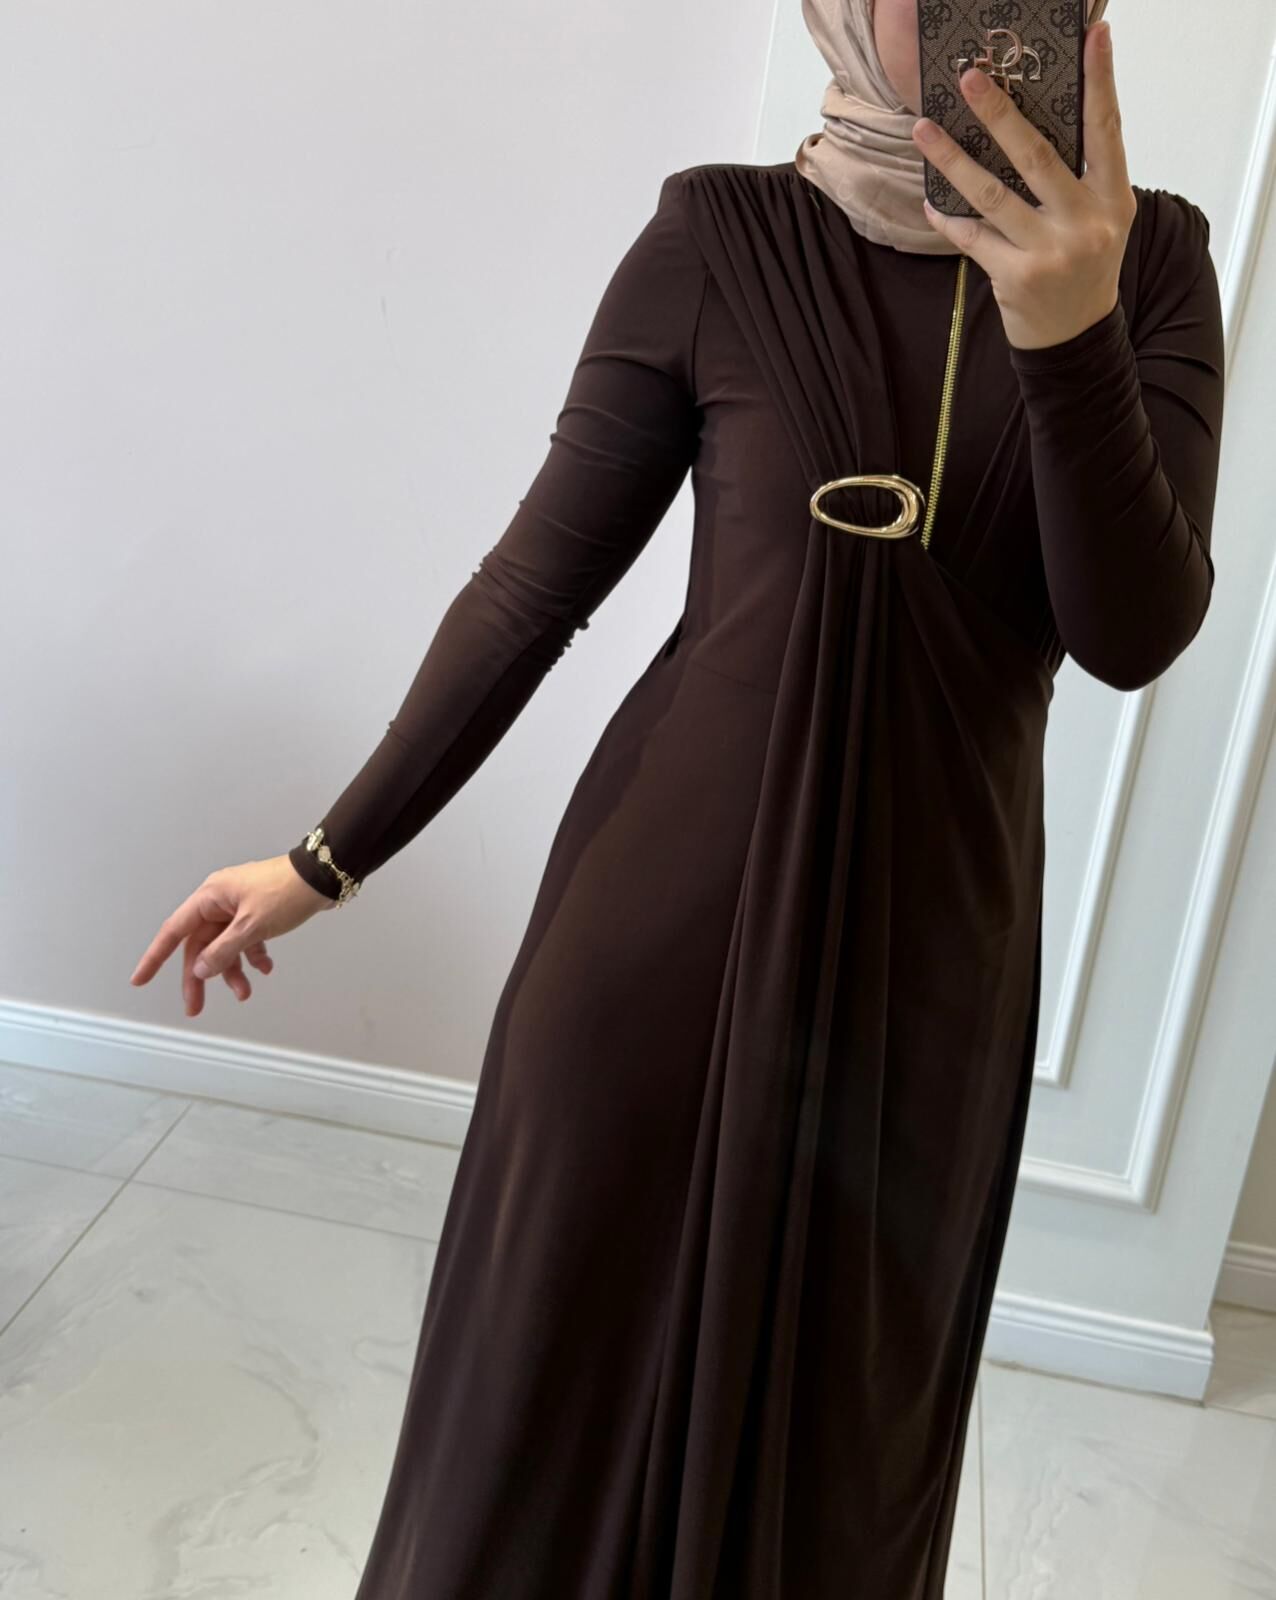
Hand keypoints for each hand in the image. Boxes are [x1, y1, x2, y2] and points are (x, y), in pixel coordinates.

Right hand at [129, 854, 335, 1016]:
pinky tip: (265, 969)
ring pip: (224, 946)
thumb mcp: (252, 926)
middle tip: (196, 1008)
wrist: (323, 875)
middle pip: (200, 946)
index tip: (139, 980)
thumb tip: (200, 970)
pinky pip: (246, 940)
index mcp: (210, 898)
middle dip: (200, 976)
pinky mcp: (258, 913)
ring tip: (245, 992)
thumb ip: (224, 950)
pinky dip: (253, 956)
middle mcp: (220, 902)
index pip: (174, 932)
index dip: (155, 957)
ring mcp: (239, 908)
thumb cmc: (287, 892)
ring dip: (232, 970)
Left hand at [911, 20, 1136, 351]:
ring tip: (923, 129)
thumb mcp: (1100, 219)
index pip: (1107, 129)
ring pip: (992, 194)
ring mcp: (1050, 252)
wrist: (1076, 338)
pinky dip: (948, 219)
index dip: (1100, 81)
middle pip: (1037, 155)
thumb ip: (1080, 176)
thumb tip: (1032, 120)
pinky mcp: (1016, 277)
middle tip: (970, 77)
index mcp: (1113, 198)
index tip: (1093, 36)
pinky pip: (973, 237)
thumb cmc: (1084, 266)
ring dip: (952, 159)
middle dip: (1000, 113)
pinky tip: (931, 202)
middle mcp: (1085, 222)